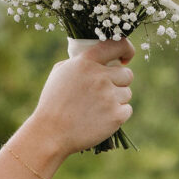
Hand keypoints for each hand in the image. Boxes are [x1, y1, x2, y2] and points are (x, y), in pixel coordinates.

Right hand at [29, 38, 134, 156]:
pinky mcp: (116, 116)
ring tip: (98, 108)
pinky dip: (118, 115)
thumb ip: (81, 62)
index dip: (126, 50)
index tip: (125, 58)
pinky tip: (102, 118)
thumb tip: (99, 58)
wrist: (50, 133)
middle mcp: (99, 77)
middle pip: (127, 74)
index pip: (116, 46)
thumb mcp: (60, 72)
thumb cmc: (53, 102)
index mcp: (85, 62)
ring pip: (127, 93)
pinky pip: (127, 110)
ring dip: (117, 100)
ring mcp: (109, 96)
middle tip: (104, 92)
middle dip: (119, 82)